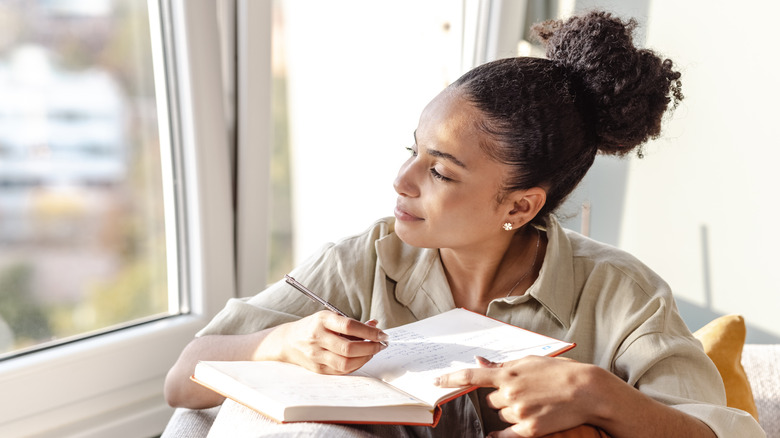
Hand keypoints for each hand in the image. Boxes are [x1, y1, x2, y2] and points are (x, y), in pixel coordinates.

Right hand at [268, 310, 387, 374]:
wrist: (288, 341)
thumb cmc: (314, 327)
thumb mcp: (330, 318)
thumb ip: (353, 323)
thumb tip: (375, 326)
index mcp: (322, 321)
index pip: (350, 326)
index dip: (369, 331)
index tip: (382, 334)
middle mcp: (318, 338)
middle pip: (349, 348)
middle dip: (370, 347)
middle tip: (381, 344)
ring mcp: (317, 355)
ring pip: (346, 363)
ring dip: (365, 358)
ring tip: (373, 351)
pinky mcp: (318, 368)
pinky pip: (341, 370)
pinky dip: (356, 365)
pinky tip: (362, 359)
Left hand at [436, 355, 606, 437]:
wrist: (587, 391)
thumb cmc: (560, 373)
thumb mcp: (531, 361)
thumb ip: (503, 365)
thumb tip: (479, 362)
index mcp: (508, 373)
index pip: (472, 376)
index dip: (451, 379)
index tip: (436, 381)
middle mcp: (510, 393)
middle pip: (492, 401)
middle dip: (502, 398)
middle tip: (523, 394)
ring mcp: (519, 412)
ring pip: (501, 416)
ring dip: (511, 412)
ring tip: (535, 404)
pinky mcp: (529, 430)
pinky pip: (506, 434)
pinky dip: (502, 433)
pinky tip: (502, 432)